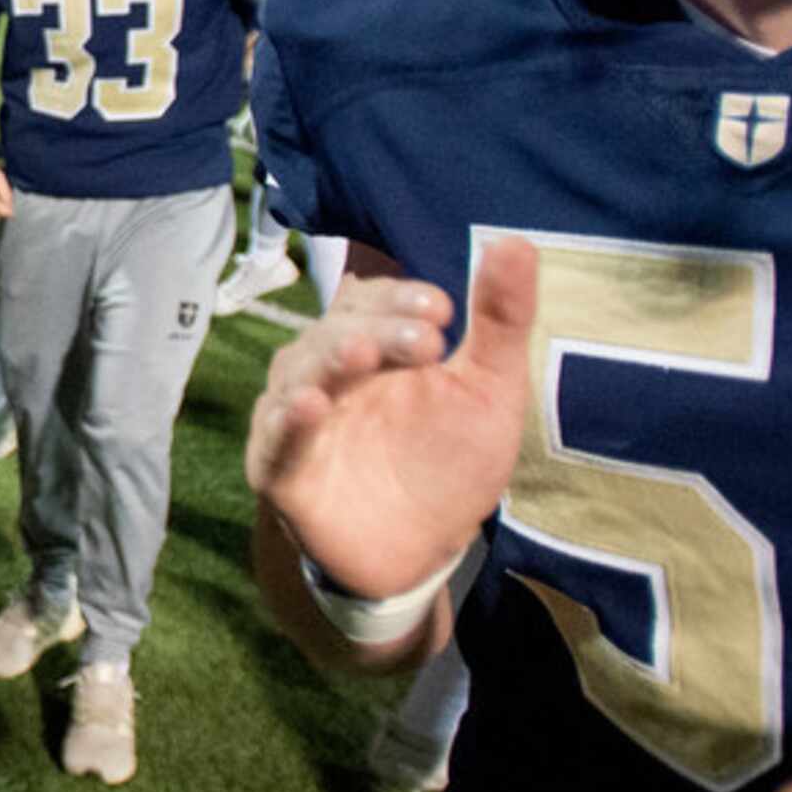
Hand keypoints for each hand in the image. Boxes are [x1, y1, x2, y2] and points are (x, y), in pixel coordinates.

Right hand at [247, 235, 535, 597]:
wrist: (423, 550)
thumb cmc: (450, 461)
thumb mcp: (489, 390)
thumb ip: (500, 321)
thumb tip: (516, 242)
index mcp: (371, 343)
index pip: (369, 300)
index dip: (399, 298)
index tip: (444, 310)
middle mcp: (324, 370)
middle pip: (336, 331)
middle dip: (378, 329)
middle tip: (428, 342)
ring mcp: (296, 419)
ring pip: (299, 374)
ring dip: (328, 360)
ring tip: (359, 355)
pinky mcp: (279, 471)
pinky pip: (275, 441)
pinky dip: (287, 422)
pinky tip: (309, 406)